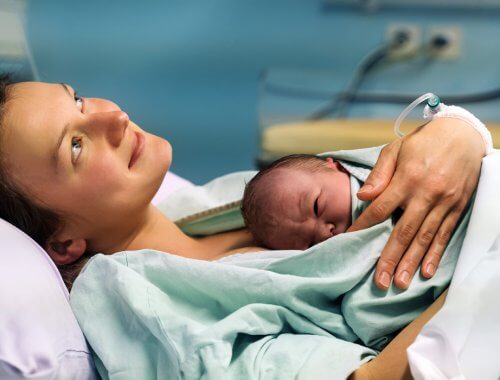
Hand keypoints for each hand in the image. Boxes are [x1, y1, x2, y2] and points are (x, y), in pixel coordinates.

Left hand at [348, 118, 484, 289]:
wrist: (464, 134)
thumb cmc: (424, 142)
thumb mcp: (396, 149)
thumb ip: (379, 174)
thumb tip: (363, 196)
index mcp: (407, 178)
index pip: (380, 209)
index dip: (363, 227)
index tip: (350, 241)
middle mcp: (426, 194)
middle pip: (403, 232)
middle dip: (390, 258)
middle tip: (380, 281)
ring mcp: (444, 203)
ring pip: (424, 238)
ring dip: (412, 263)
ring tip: (400, 282)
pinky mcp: (458, 207)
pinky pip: (445, 234)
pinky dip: (435, 254)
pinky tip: (426, 271)